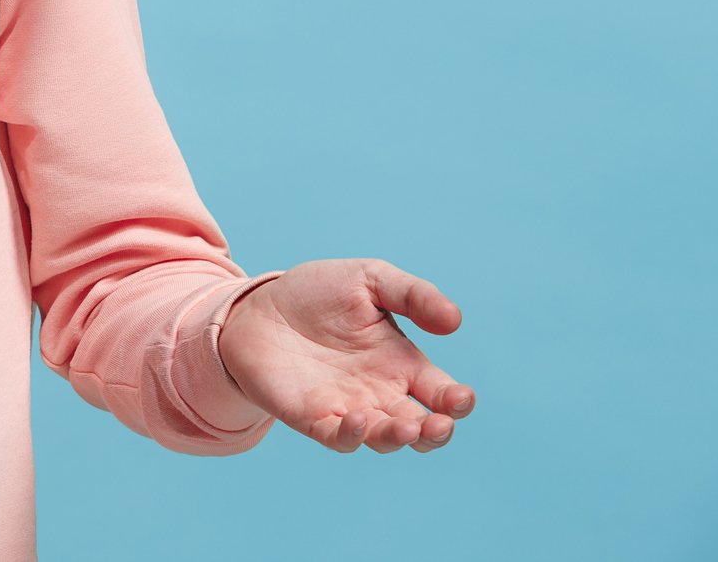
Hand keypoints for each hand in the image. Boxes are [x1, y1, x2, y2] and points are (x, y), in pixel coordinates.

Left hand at [217, 257, 474, 453]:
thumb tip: (455, 320)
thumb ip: (413, 294)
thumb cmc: (316, 293)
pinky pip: (338, 438)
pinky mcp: (312, 417)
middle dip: (437, 431)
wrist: (257, 306)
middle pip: (423, 428)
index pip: (442, 394)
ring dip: (398, 437)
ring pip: (385, 438)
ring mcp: (349, 408)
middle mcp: (382, 393)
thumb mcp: (369, 279)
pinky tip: (357, 420)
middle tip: (440, 422)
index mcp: (403, 364)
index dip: (457, 402)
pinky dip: (351, 436)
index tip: (460, 398)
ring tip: (407, 427)